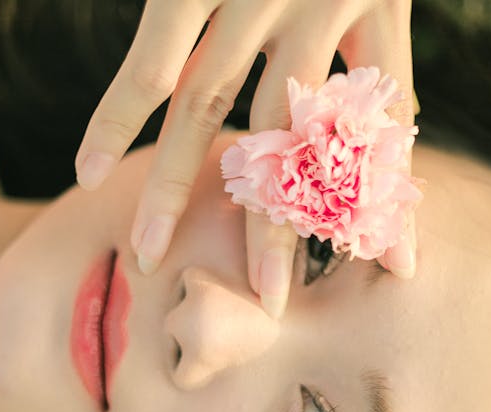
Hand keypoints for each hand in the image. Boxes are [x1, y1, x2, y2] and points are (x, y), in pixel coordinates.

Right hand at [74, 0, 415, 317]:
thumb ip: (376, 65)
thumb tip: (403, 140)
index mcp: (373, 3)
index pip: (382, 121)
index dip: (387, 194)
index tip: (397, 269)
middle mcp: (312, 3)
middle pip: (287, 136)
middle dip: (276, 226)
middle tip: (269, 303)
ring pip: (205, 108)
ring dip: (173, 189)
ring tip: (149, 260)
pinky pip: (147, 63)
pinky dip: (114, 118)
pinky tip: (87, 175)